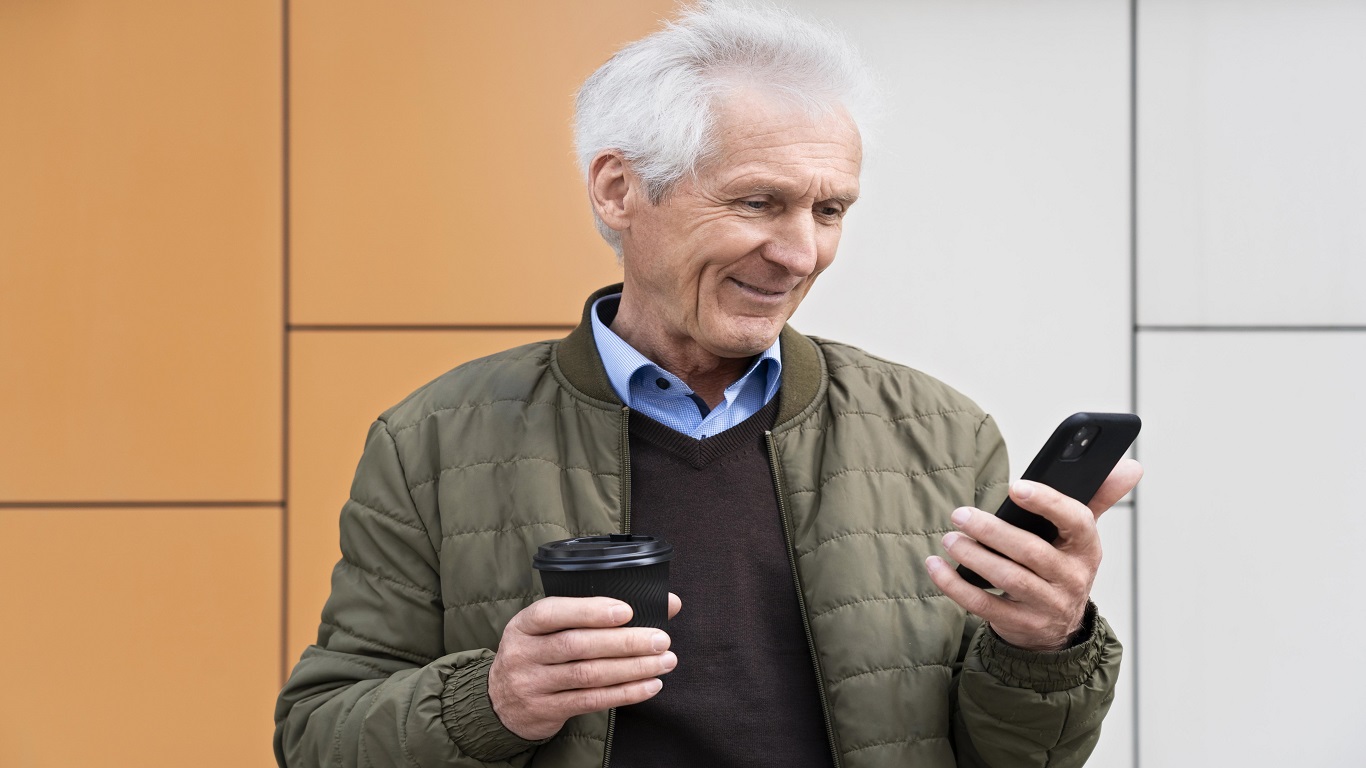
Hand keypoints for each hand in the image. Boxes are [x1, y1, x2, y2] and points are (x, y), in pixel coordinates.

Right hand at [488, 593, 682, 740]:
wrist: (500, 701)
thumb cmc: (539, 652)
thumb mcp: (551, 628)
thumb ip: (598, 613)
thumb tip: (666, 603)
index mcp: (525, 624)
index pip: (553, 612)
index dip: (590, 611)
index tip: (626, 610)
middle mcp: (524, 652)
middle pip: (577, 645)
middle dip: (624, 642)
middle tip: (660, 639)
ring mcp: (532, 684)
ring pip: (588, 675)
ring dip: (632, 668)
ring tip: (664, 662)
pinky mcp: (546, 710)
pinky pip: (591, 701)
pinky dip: (625, 693)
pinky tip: (649, 685)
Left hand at [925, 459, 1141, 650]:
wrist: (1057, 625)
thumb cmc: (1062, 563)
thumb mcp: (1080, 534)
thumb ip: (1099, 496)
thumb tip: (1131, 464)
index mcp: (1086, 549)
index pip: (1076, 521)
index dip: (1047, 502)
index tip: (1016, 486)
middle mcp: (1072, 579)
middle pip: (1032, 552)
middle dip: (993, 531)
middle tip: (960, 514)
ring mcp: (1048, 606)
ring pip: (1009, 579)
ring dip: (973, 557)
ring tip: (950, 539)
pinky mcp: (1022, 625)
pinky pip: (984, 605)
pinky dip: (955, 586)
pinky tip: (936, 567)